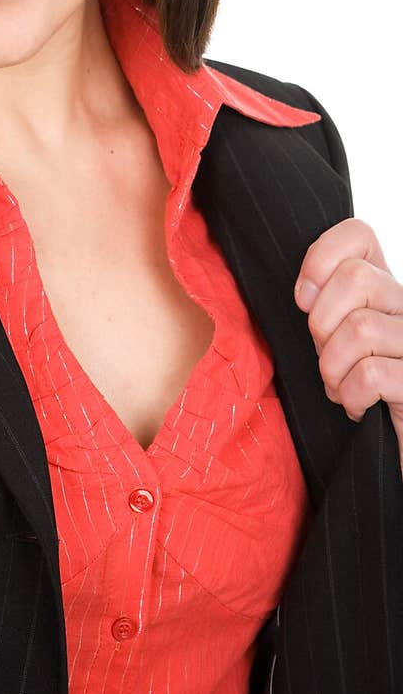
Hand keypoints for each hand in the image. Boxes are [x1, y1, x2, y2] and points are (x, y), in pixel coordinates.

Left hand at [294, 218, 402, 471]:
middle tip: (325, 355)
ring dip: (334, 367)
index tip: (303, 299)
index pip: (359, 234)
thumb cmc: (359, 394)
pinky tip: (359, 408)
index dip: (321, 257)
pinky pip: (372, 373)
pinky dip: (352, 395)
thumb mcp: (332, 342)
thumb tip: (303, 292)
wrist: (390, 459)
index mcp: (386, 290)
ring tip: (341, 388)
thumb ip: (323, 308)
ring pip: (360, 327)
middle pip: (357, 278)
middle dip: (322, 322)